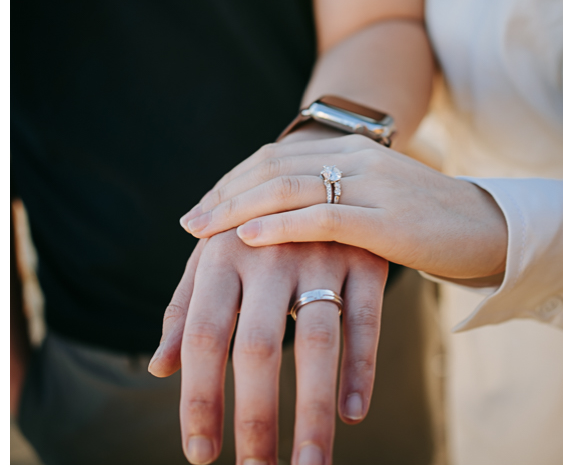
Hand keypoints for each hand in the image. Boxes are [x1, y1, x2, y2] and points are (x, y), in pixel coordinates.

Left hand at [148, 230, 387, 464]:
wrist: (319, 158)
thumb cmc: (254, 227)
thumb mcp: (216, 255)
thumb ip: (187, 308)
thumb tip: (158, 367)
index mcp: (223, 251)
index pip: (203, 335)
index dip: (199, 398)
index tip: (201, 455)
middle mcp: (270, 250)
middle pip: (258, 346)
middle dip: (255, 419)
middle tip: (257, 474)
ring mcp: (322, 250)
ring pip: (318, 340)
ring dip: (313, 410)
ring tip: (308, 464)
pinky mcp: (366, 255)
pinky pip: (365, 319)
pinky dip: (361, 368)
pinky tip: (353, 413)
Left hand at [179, 135, 507, 281]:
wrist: (489, 229)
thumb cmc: (426, 223)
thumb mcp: (375, 198)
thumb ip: (334, 196)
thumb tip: (282, 216)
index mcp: (351, 148)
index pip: (277, 155)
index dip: (234, 179)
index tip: (203, 205)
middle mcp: (357, 156)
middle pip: (274, 165)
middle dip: (226, 193)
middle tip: (190, 222)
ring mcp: (373, 185)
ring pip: (290, 186)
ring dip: (238, 208)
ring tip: (203, 231)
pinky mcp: (387, 220)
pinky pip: (322, 217)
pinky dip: (278, 225)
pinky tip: (248, 238)